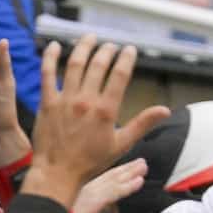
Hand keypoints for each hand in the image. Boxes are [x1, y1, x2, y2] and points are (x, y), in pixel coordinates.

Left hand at [23, 37, 169, 207]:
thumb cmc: (89, 163)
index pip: (120, 74)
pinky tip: (55, 45)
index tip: (129, 50)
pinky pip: (47, 74)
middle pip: (98, 65)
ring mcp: (65, 100)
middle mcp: (86, 101)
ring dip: (83, 47)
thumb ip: (142, 124)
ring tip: (89, 38)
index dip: (126, 58)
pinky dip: (50, 57)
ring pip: (75, 64)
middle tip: (111, 45)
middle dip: (107, 50)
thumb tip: (165, 110)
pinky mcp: (47, 103)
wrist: (57, 174)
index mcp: (106, 110)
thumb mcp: (121, 145)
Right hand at [73, 159, 147, 212]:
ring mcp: (90, 194)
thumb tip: (98, 212)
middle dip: (127, 168)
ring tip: (144, 168)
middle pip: (110, 175)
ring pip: (114, 180)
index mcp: (83, 192)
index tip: (130, 167)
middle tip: (142, 162)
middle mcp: (87, 189)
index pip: (103, 179)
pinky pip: (115, 192)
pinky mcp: (94, 201)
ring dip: (131, 173)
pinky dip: (128, 186)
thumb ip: (89, 212)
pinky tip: (139, 182)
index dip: (118, 172)